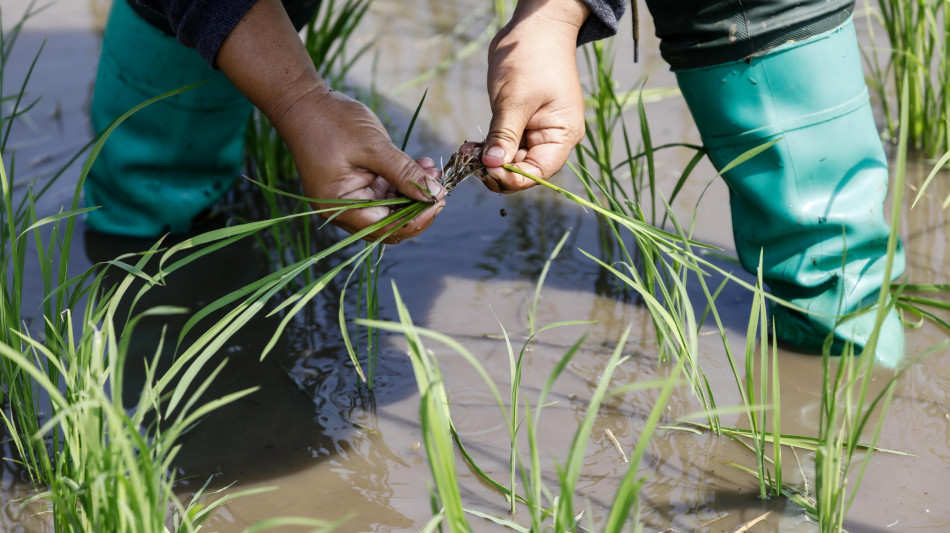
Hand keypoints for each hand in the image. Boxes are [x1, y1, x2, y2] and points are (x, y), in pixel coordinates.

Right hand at [215, 0, 443, 243]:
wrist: (302, 100)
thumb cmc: (331, 121)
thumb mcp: (373, 146)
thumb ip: (404, 172)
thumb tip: (435, 193)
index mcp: (338, 207)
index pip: (384, 228)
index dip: (415, 220)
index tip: (438, 200)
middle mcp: (342, 210)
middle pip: (389, 226)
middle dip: (417, 209)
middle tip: (440, 189)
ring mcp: (348, 198)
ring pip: (390, 210)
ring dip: (413, 193)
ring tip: (432, 170)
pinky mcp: (356, 186)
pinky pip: (385, 193)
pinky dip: (403, 182)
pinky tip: (421, 166)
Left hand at [481, 0, 588, 191]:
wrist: (535, 26)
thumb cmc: (532, 58)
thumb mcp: (515, 100)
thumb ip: (504, 136)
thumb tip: (492, 166)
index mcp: (562, 135)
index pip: (538, 173)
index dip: (512, 178)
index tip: (486, 171)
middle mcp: (553, 138)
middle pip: (524, 170)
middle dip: (496, 170)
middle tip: (469, 162)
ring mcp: (536, 130)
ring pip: (511, 159)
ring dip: (488, 160)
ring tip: (466, 152)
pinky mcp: (521, 122)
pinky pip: (505, 144)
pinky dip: (488, 147)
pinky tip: (471, 146)